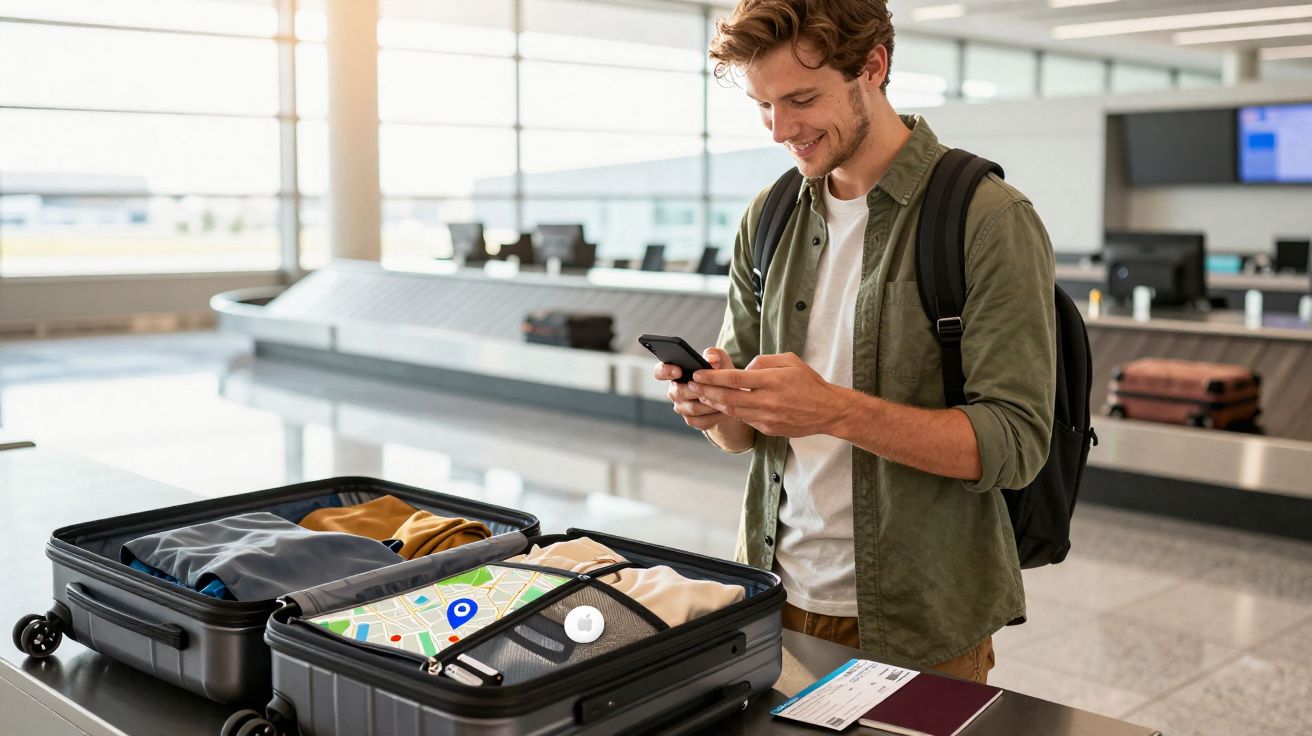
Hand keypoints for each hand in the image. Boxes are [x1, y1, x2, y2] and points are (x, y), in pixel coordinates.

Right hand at [655, 348, 736, 430]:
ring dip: (709, 403)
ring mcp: (682, 408)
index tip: (678, 370)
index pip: (660, 371)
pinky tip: (726, 410)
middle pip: (678, 392)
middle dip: (697, 389)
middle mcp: (675, 391)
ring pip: (692, 408)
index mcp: (675, 373)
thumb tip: (711, 358)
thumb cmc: (721, 374)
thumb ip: (715, 354)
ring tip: (725, 398)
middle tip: (713, 386)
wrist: (731, 397)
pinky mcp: (692, 421)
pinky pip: (701, 421)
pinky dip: (715, 416)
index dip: (665, 371)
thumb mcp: (720, 361)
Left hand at [688, 352, 850, 437]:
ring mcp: (767, 418)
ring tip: (701, 395)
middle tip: (691, 385)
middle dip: (705, 391)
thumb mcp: (789, 360)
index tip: (698, 374)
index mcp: (772, 381)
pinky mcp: (768, 429)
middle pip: (727, 398)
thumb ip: (763, 361)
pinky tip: (722, 405)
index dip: (712, 377)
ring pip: (733, 412)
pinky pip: (745, 420)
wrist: (828, 410)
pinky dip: (731, 412)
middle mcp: (767, 401)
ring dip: (714, 403)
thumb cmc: (808, 382)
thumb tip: (744, 368)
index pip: (734, 378)